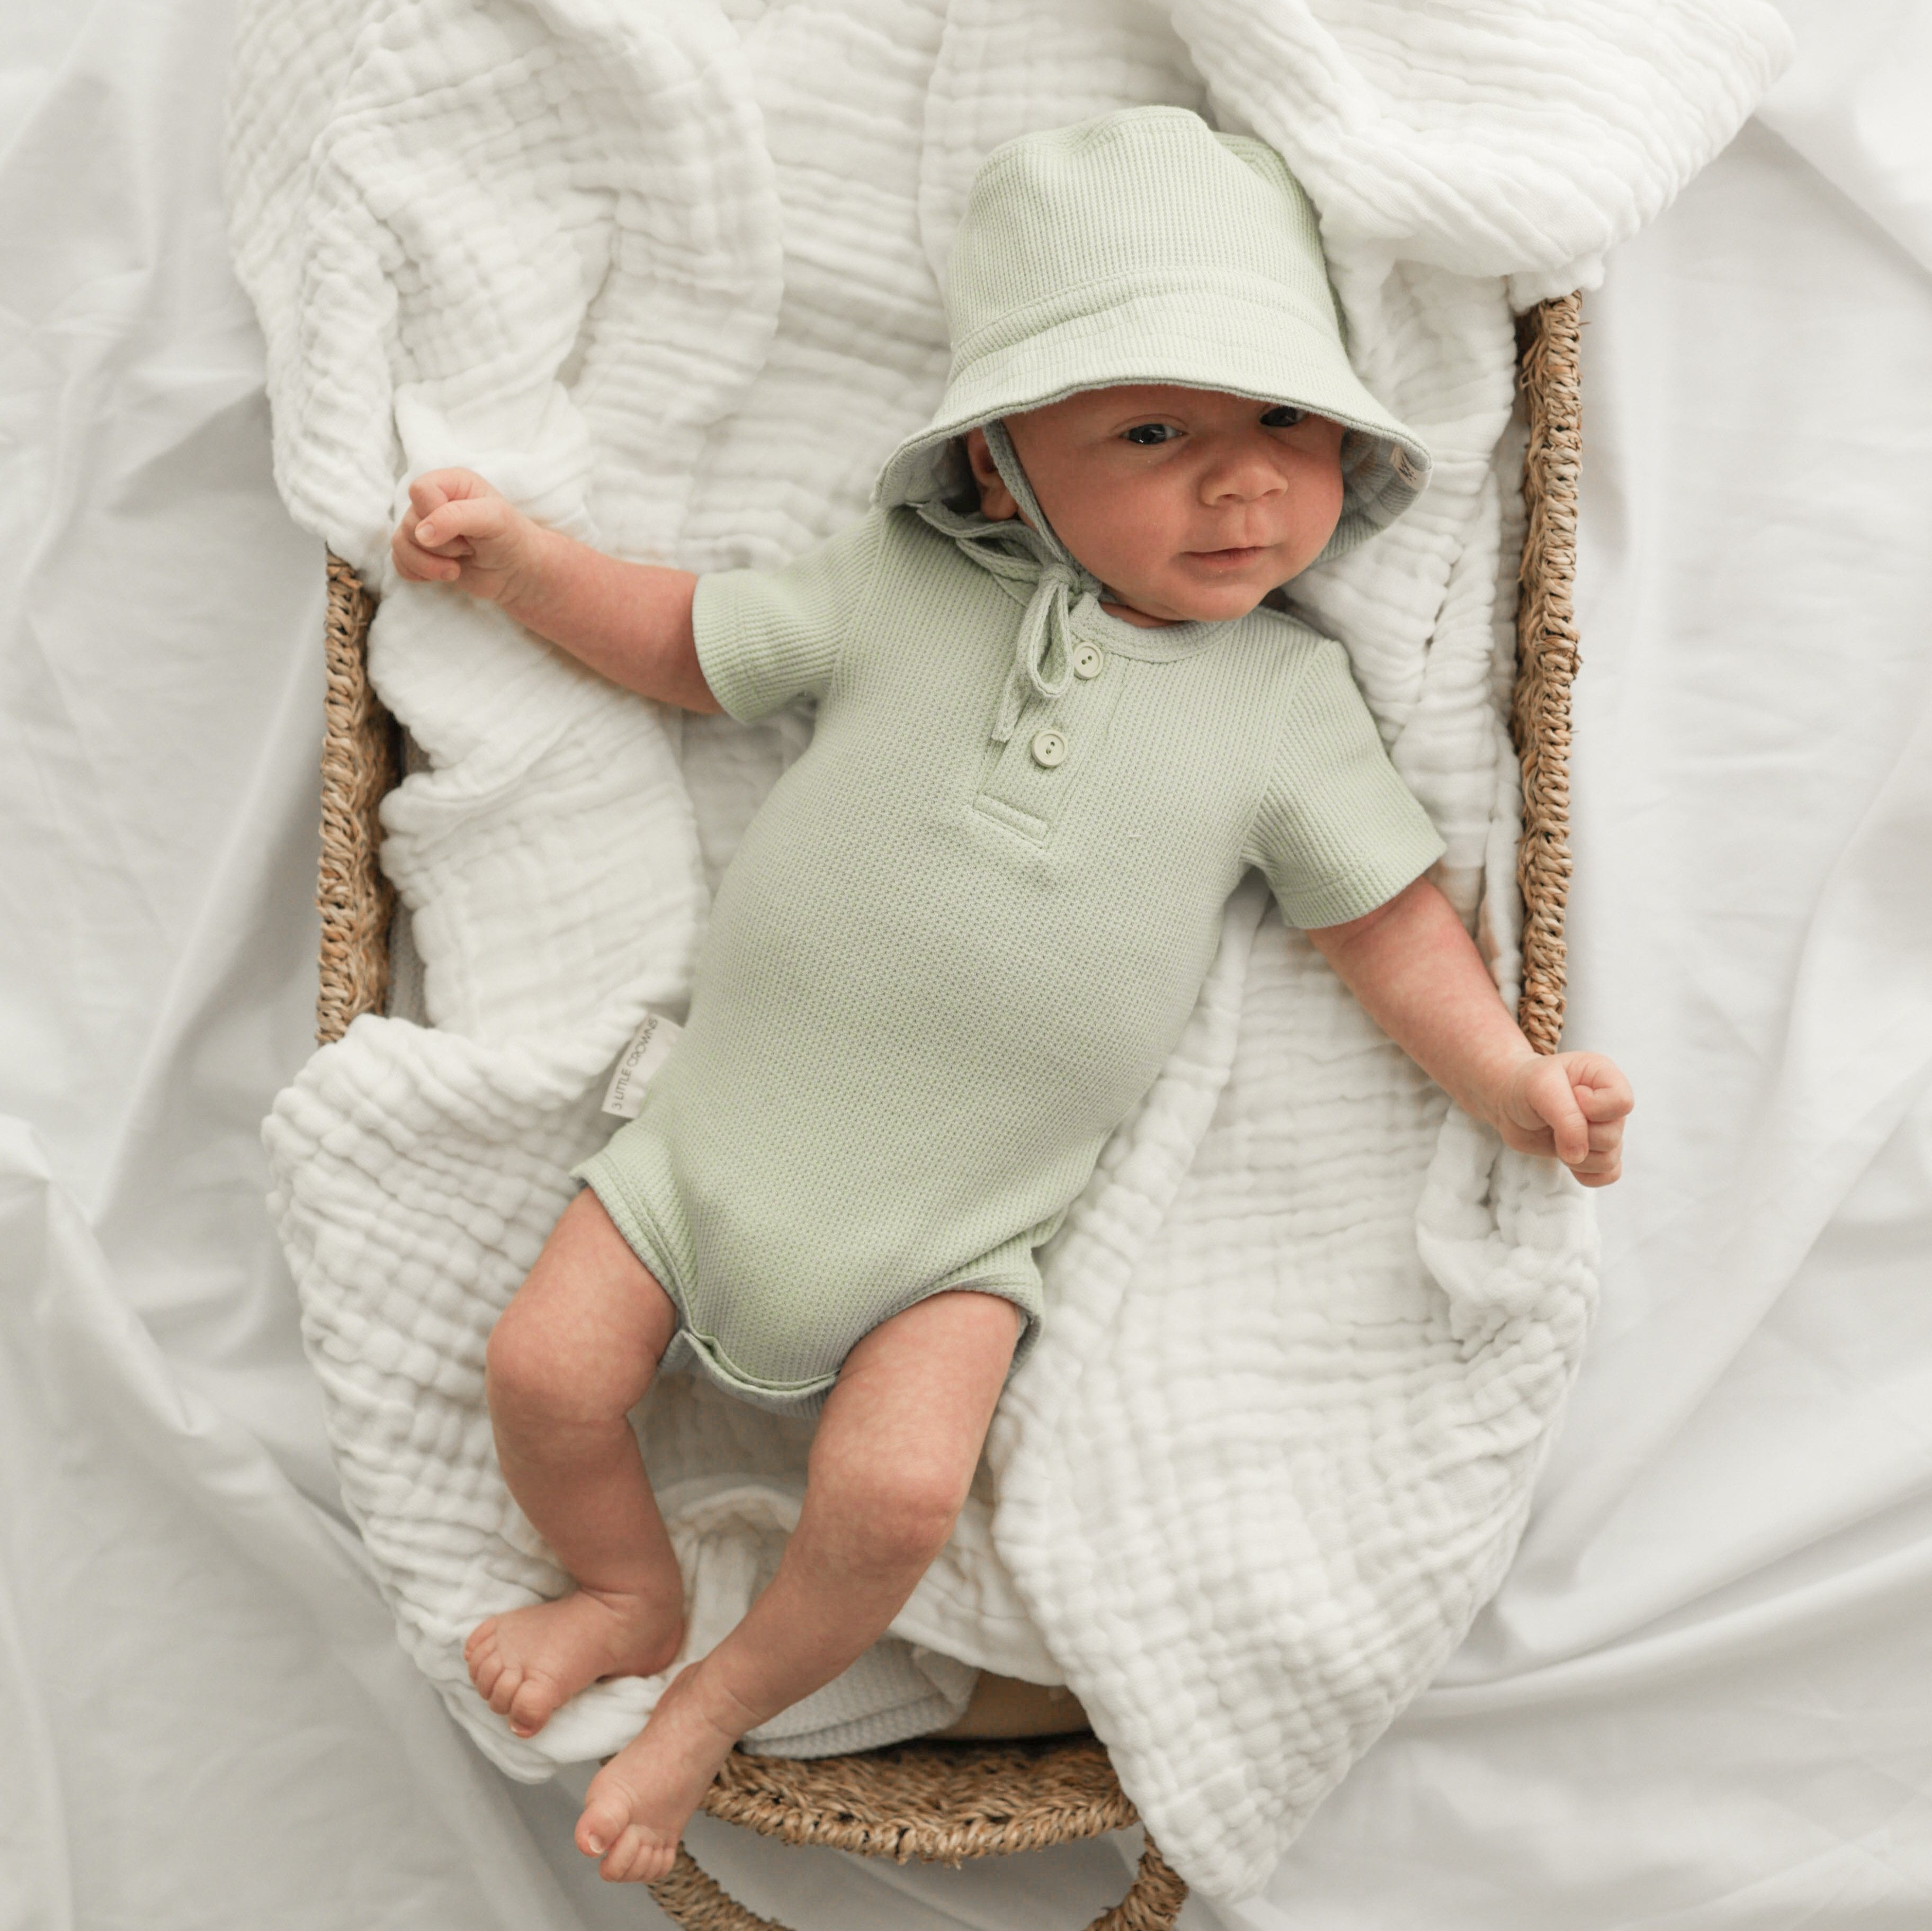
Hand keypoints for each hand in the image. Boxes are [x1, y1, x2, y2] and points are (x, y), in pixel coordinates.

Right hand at [391, 469, 545, 607]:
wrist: (517, 573)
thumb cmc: (510, 538)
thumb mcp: (493, 519)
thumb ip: (456, 517)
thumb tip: (421, 534)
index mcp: (451, 482)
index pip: (420, 490)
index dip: (435, 514)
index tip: (465, 530)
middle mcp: (433, 502)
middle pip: (410, 522)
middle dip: (442, 545)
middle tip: (470, 548)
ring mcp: (424, 527)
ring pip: (401, 544)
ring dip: (430, 564)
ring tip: (458, 567)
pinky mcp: (420, 552)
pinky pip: (399, 562)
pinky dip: (419, 574)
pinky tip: (444, 574)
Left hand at [1496, 1051, 1632, 1186]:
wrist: (1509, 1103)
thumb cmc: (1526, 1086)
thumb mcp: (1541, 1088)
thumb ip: (1565, 1118)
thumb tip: (1579, 1155)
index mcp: (1605, 1077)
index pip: (1621, 1102)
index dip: (1594, 1108)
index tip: (1570, 1097)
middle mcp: (1609, 1105)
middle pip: (1612, 1135)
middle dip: (1578, 1135)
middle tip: (1553, 1121)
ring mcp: (1604, 1130)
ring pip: (1609, 1159)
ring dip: (1577, 1157)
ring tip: (1555, 1137)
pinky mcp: (1595, 1152)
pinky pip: (1607, 1175)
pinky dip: (1586, 1174)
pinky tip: (1566, 1159)